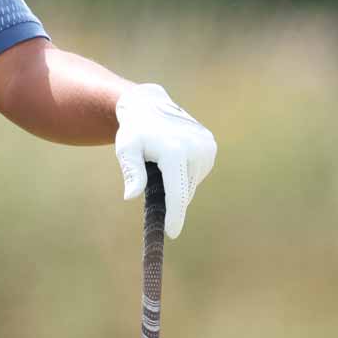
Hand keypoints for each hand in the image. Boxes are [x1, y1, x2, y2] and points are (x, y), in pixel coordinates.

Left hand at [115, 83, 216, 237]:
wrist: (149, 105)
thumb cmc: (134, 131)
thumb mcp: (126, 149)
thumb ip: (131, 172)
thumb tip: (131, 195)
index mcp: (175, 151)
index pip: (177, 193)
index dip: (175, 215)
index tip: (172, 233)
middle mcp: (196, 149)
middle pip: (184, 191)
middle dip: (170, 196)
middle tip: (153, 180)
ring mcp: (206, 147)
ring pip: (191, 183)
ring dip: (177, 183)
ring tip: (161, 162)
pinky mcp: (211, 146)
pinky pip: (198, 172)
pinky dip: (185, 173)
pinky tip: (173, 157)